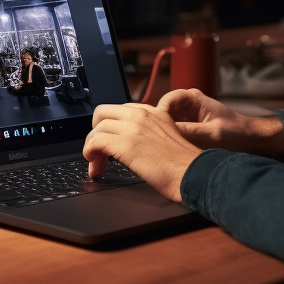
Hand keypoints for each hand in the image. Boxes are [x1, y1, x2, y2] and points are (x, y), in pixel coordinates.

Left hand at [84, 103, 201, 201]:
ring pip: (96, 129)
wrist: (194, 173)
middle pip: (103, 113)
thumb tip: (136, 145)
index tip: (111, 142)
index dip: (112, 127)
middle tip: (100, 151)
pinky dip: (90, 153)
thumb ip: (152, 133)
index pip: (121, 110)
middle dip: (97, 131)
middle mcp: (141, 115)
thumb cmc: (185, 164)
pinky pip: (94, 142)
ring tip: (98, 165)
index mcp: (153, 112)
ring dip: (92, 148)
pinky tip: (96, 166)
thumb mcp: (170, 137)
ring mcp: (132, 127)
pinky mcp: (124, 144)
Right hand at [157, 88, 283, 158]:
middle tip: (155, 141)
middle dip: (158, 124)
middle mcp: (188, 104)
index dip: (159, 113)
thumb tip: (163, 133)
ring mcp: (188, 115)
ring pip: (167, 122)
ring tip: (161, 147)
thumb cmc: (236, 133)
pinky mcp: (189, 127)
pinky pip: (174, 130)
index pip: (167, 100)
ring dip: (164, 132)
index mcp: (193, 98)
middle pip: (163, 111)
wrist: (252, 139)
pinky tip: (170, 150)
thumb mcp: (211, 134)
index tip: (157, 129)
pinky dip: (171, 138)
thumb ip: (187, 132)